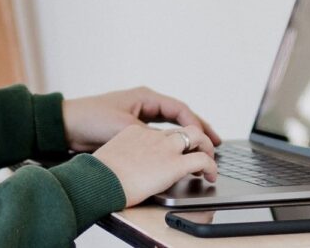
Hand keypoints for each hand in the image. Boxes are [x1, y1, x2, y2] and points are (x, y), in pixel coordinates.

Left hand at [62, 86, 222, 152]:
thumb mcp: (123, 128)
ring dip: (186, 137)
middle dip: (198, 129)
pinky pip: (158, 136)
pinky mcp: (131, 130)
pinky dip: (170, 144)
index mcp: (145, 97)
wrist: (65, 127)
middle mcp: (144, 104)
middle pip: (179, 117)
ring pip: (170, 127)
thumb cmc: (91, 120)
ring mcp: (139, 117)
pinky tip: (178, 154)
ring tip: (203, 149)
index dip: (196, 124)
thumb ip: (149, 136)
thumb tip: (171, 146)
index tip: (207, 138)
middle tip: (217, 142)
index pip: (179, 109)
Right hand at [92, 124, 219, 205]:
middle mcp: (153, 136)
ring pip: (197, 137)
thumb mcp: (109, 158)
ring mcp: (166, 147)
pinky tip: (211, 176)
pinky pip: (202, 160)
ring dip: (207, 148)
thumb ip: (122, 159)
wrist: (99, 180)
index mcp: (135, 132)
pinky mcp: (175, 163)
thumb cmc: (98, 175)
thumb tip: (124, 171)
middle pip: (183, 128)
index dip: (174, 141)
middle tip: (203, 149)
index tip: (176, 150)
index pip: (162, 132)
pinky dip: (211, 166)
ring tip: (209, 162)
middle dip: (197, 138)